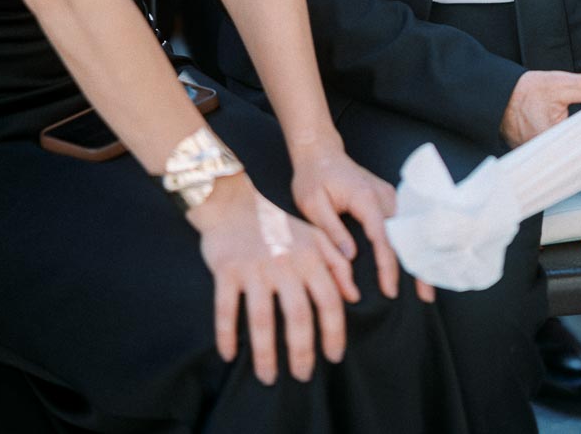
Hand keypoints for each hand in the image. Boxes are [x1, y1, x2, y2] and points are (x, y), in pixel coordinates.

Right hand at [189, 173, 357, 379]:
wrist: (233, 203)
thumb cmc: (277, 225)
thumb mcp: (314, 236)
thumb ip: (337, 263)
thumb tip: (354, 297)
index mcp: (310, 256)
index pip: (328, 300)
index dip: (333, 332)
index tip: (334, 357)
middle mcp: (284, 263)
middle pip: (297, 316)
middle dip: (302, 351)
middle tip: (302, 376)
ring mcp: (254, 268)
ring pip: (262, 319)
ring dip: (265, 353)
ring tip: (268, 377)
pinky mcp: (227, 270)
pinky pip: (226, 309)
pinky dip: (226, 334)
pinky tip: (229, 355)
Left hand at [291, 142, 434, 304]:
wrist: (319, 152)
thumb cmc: (312, 178)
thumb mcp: (312, 205)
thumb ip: (332, 230)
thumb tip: (351, 257)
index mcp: (365, 198)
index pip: (382, 238)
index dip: (388, 267)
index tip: (390, 291)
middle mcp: (384, 196)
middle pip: (406, 235)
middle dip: (417, 265)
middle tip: (425, 297)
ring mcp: (389, 196)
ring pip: (409, 230)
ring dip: (418, 256)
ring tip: (425, 286)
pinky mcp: (388, 199)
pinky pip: (404, 225)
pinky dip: (412, 244)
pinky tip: (415, 263)